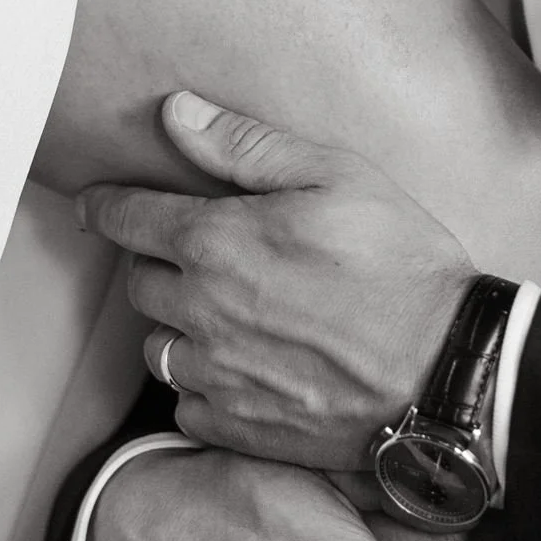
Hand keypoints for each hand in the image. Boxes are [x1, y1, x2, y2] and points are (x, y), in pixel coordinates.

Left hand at [79, 91, 476, 468]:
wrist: (446, 370)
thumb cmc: (400, 265)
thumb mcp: (336, 177)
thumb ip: (245, 145)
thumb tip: (175, 112)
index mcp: (216, 243)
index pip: (128, 218)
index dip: (106, 206)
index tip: (94, 204)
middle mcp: (201, 311)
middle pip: (139, 282)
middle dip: (156, 262)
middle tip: (196, 255)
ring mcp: (217, 375)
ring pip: (158, 346)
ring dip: (177, 325)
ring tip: (220, 314)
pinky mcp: (240, 427)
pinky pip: (187, 404)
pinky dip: (202, 385)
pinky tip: (240, 369)